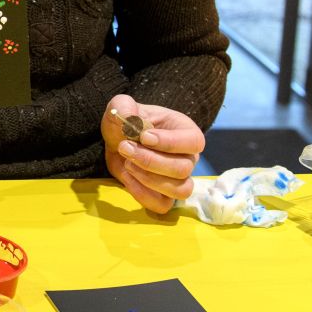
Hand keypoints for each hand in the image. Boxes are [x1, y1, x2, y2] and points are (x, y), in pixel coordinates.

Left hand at [102, 94, 203, 213]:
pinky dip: (143, 194)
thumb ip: (123, 106)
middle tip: (125, 148)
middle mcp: (189, 158)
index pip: (193, 141)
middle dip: (151, 160)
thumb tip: (128, 118)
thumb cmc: (128, 123)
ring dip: (150, 179)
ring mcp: (179, 180)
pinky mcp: (164, 197)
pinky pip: (162, 205)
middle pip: (183, 168)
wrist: (118, 141)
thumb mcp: (122, 107)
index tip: (144, 136)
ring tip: (127, 163)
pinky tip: (127, 177)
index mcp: (186, 132)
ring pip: (180, 190)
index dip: (170, 142)